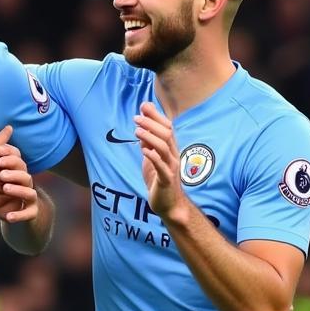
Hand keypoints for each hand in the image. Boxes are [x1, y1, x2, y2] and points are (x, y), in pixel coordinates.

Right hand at [0, 116, 11, 194]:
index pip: (4, 136)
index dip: (7, 131)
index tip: (9, 129)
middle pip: (14, 155)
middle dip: (13, 154)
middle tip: (13, 154)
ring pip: (13, 172)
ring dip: (13, 170)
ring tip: (14, 171)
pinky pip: (7, 187)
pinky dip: (9, 186)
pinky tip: (10, 186)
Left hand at [0, 144, 38, 222]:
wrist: (8, 211)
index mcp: (17, 172)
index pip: (17, 158)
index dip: (10, 153)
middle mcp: (25, 183)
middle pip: (24, 172)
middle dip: (13, 169)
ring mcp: (30, 197)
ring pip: (29, 192)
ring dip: (18, 189)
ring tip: (5, 188)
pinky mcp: (30, 212)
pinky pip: (28, 213)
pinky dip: (19, 215)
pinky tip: (9, 217)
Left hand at [135, 101, 185, 220]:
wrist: (168, 205)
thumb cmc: (159, 181)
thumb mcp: (151, 160)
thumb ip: (148, 146)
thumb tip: (142, 130)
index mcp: (170, 149)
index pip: (166, 127)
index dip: (156, 116)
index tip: (144, 105)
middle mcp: (173, 156)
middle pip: (167, 134)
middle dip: (152, 123)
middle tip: (136, 117)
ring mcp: (171, 167)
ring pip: (164, 147)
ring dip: (151, 137)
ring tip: (137, 131)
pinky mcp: (166, 180)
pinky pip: (161, 166)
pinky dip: (153, 156)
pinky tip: (144, 150)